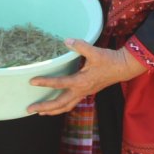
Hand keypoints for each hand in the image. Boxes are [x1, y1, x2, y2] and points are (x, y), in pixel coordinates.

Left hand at [27, 41, 144, 114]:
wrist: (123, 68)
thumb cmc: (109, 60)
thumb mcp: (95, 52)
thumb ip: (80, 46)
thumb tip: (67, 41)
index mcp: (81, 81)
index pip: (59, 83)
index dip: (45, 82)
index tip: (32, 81)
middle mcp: (81, 91)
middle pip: (60, 104)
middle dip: (45, 107)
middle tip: (30, 109)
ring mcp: (84, 93)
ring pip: (66, 107)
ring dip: (52, 111)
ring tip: (40, 113)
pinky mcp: (87, 92)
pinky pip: (72, 103)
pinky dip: (62, 107)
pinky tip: (57, 106)